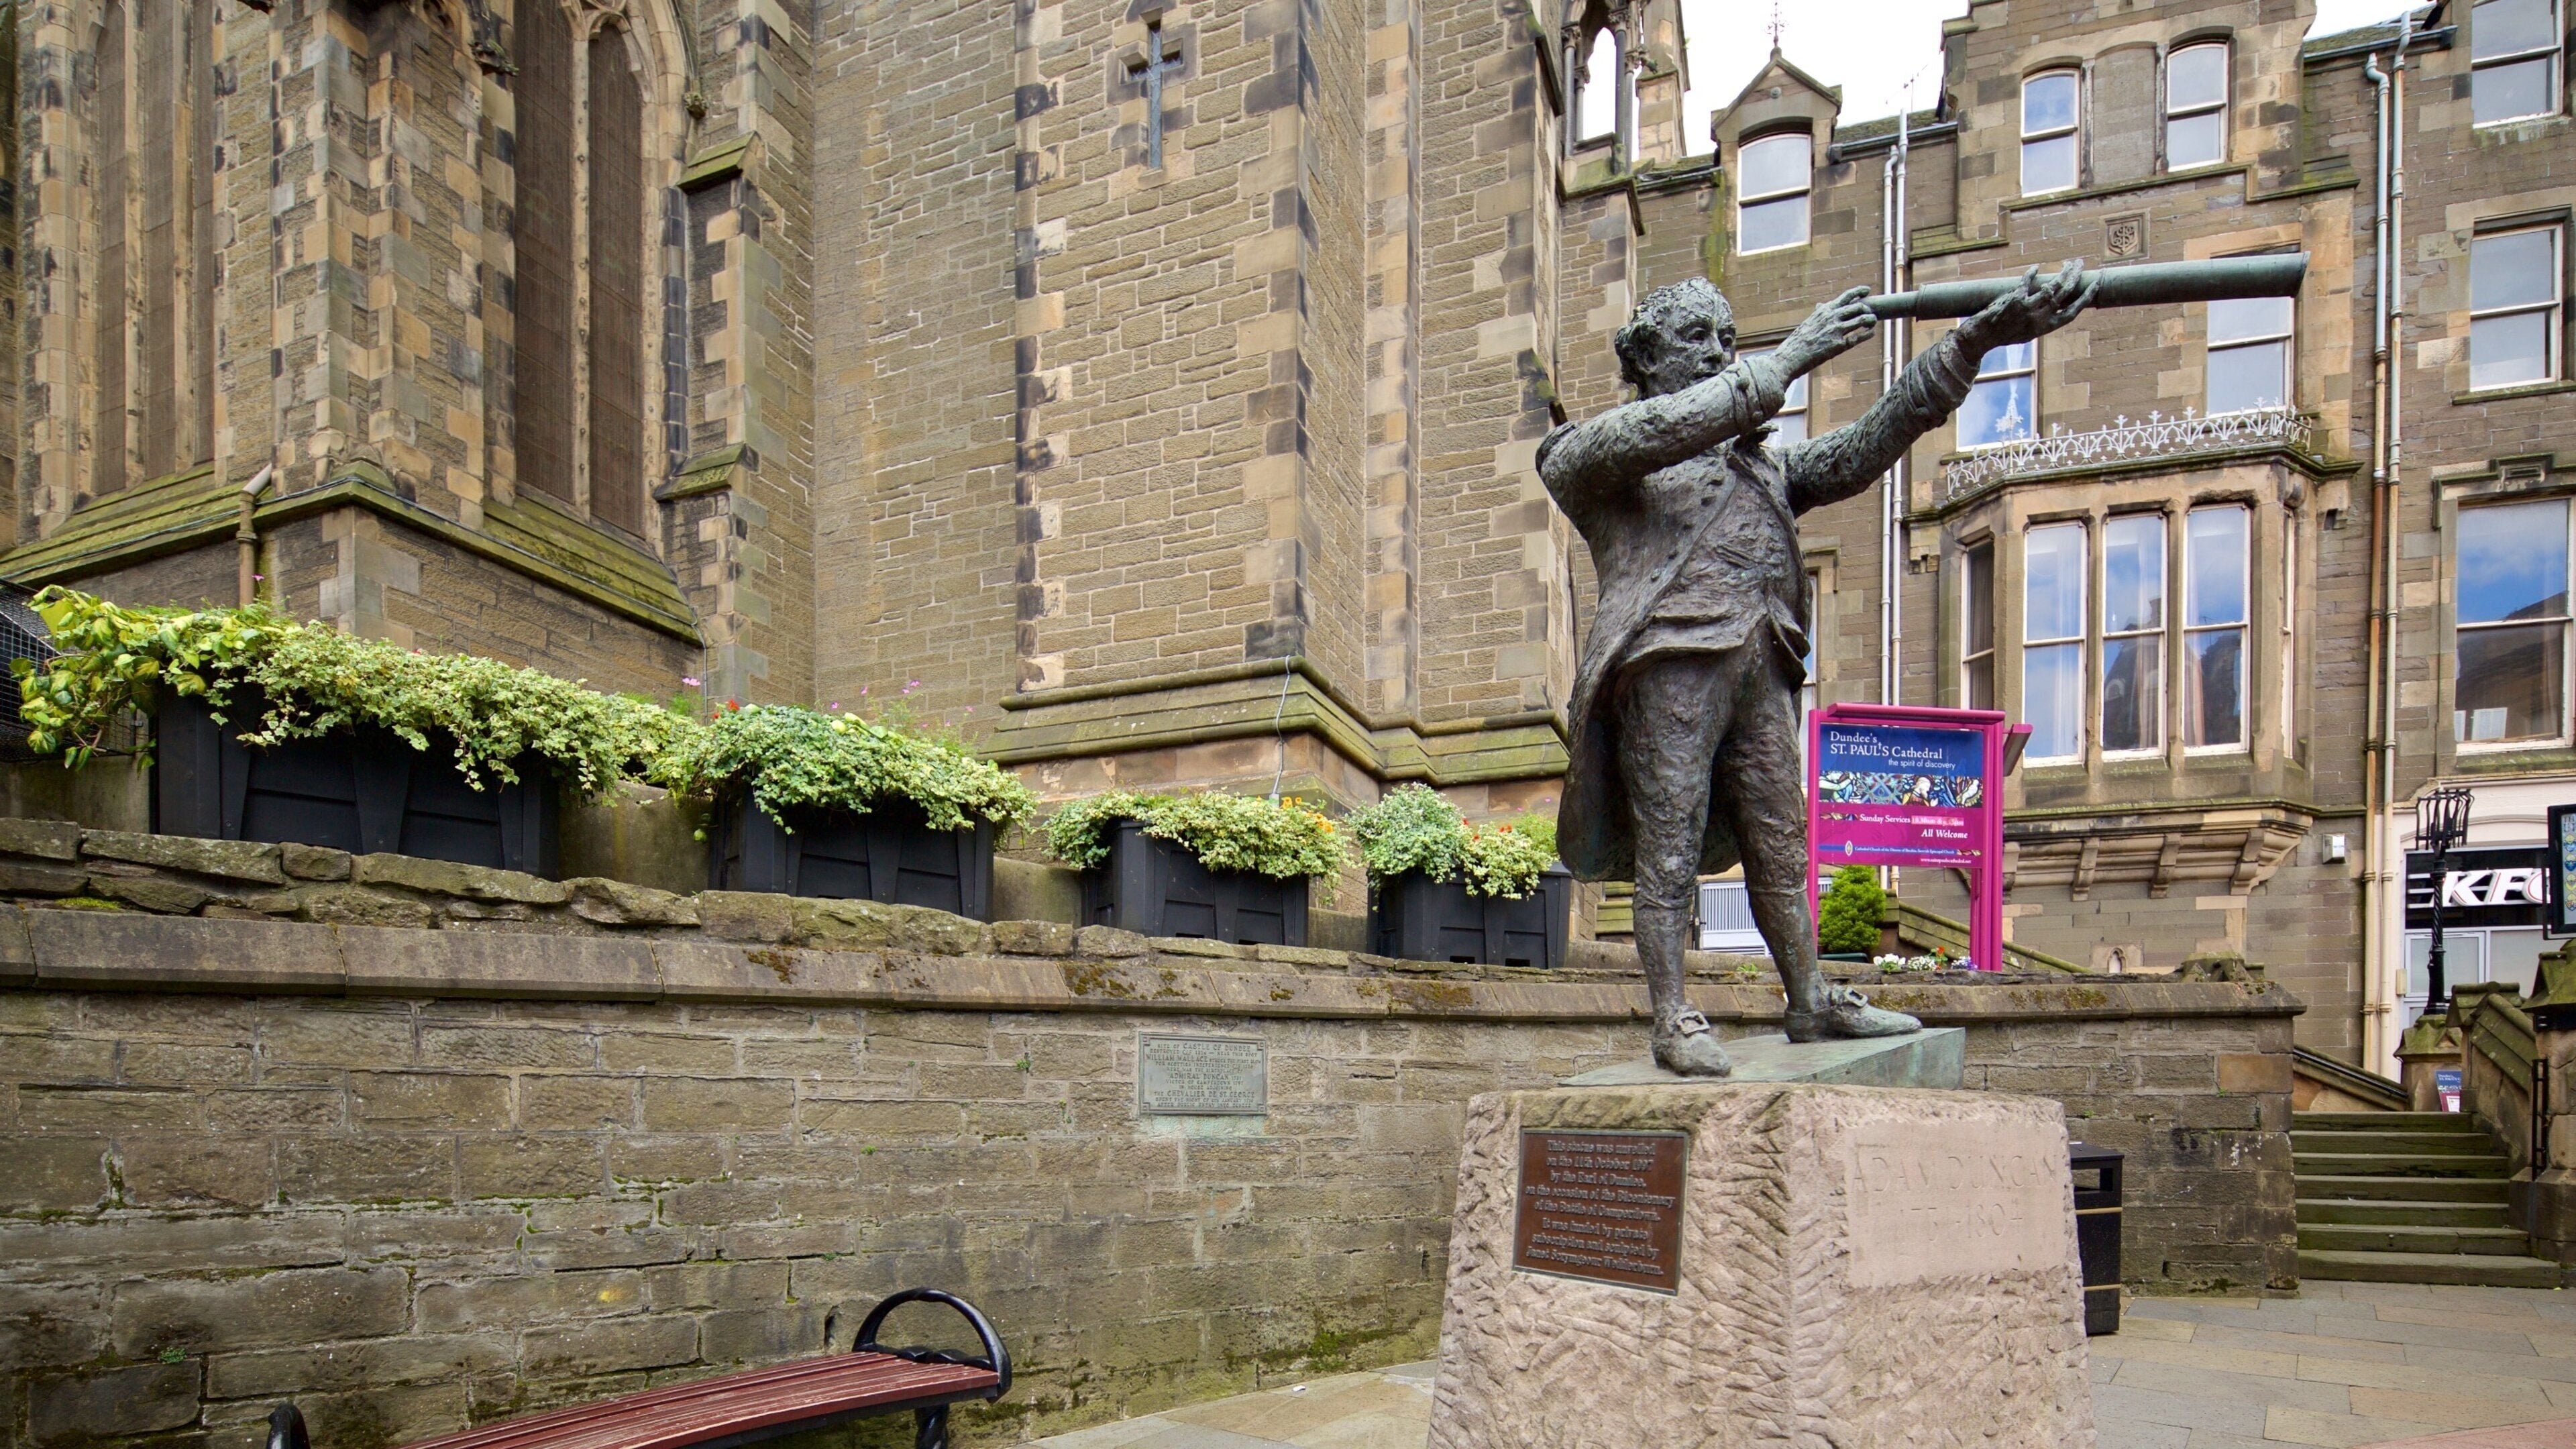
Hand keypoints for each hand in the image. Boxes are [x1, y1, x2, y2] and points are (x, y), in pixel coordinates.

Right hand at [1774, 285, 1878, 374]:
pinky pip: (1859, 337)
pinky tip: (1871, 333)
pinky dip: (1868, 334)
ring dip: (1870, 320)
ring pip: (1861, 320)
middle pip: (1858, 307)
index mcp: (1824, 310)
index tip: (1867, 290)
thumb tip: (1820, 305)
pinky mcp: (1839, 345)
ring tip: (1873, 321)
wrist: (1790, 357)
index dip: (1859, 291)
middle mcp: (1831, 317)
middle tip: (1870, 312)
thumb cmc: (1798, 341)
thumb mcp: (1808, 322)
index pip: (1846, 296)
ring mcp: (1836, 331)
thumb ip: (1818, 313)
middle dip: (1867, 308)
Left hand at [1955, 259, 2098, 353]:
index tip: (2094, 285)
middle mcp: (2040, 317)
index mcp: (2046, 327)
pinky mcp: (2015, 299)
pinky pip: (2026, 281)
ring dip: (2061, 272)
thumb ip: (2044, 319)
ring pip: (2050, 286)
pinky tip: (2036, 267)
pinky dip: (2031, 273)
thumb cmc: (2006, 335)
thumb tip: (2056, 305)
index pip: (2073, 312)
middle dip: (2075, 277)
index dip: (2085, 298)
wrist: (1983, 337)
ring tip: (2068, 263)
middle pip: (2064, 294)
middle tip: (2080, 264)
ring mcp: (2028, 308)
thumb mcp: (2029, 332)